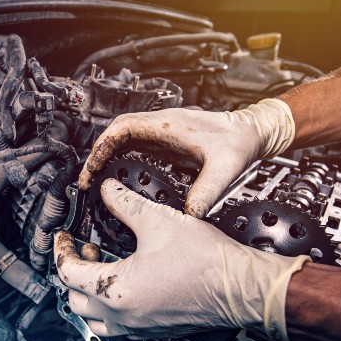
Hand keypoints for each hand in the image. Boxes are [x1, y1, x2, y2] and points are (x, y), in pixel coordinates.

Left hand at [53, 178, 308, 340]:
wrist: (241, 287)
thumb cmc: (205, 260)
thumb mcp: (159, 220)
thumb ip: (125, 204)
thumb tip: (107, 190)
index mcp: (116, 290)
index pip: (68, 273)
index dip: (62, 250)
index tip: (64, 235)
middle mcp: (123, 316)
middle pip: (76, 301)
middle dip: (74, 272)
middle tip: (87, 246)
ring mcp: (139, 328)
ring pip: (95, 320)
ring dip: (90, 294)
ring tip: (103, 266)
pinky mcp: (155, 330)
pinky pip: (119, 326)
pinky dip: (110, 306)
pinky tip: (126, 282)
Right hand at [77, 99, 294, 217]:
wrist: (254, 132)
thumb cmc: (240, 142)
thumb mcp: (226, 168)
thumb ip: (207, 191)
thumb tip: (189, 215)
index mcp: (167, 126)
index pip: (122, 128)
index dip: (102, 146)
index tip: (92, 167)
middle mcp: (160, 127)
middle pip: (116, 135)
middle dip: (97, 156)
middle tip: (86, 181)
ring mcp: (162, 135)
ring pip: (124, 142)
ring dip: (107, 158)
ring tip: (95, 182)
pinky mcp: (167, 144)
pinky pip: (136, 149)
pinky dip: (122, 162)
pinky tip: (118, 179)